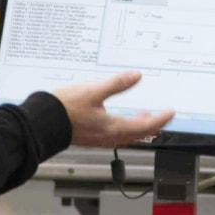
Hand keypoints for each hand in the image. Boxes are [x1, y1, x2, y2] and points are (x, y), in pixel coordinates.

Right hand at [49, 70, 173, 147]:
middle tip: (164, 117)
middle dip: (153, 125)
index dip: (161, 119)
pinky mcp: (91, 136)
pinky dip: (125, 127)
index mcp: (113, 127)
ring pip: (127, 136)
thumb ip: (116, 84)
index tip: (170, 113)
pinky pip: (116, 135)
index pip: (145, 125)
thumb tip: (136, 76)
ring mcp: (100, 138)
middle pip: (139, 134)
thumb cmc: (64, 108)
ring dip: (139, 127)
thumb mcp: (93, 90)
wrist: (43, 122)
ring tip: (145, 116)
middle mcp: (108, 136)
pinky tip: (120, 118)